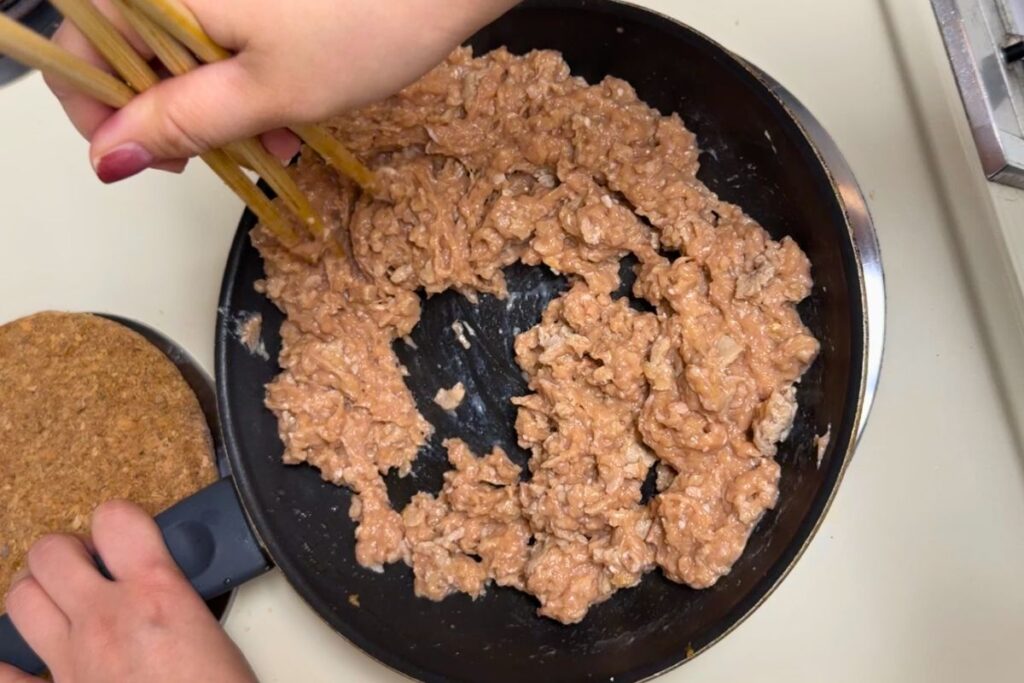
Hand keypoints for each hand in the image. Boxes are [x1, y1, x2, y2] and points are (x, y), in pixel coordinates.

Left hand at [0, 501, 255, 682]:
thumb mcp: (221, 643)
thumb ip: (186, 608)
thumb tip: (176, 601)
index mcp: (157, 596)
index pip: (118, 519)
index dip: (121, 521)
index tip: (130, 535)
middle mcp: (104, 621)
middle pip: (51, 553)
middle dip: (67, 554)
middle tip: (91, 571)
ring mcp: (68, 664)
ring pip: (20, 599)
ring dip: (37, 596)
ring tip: (62, 608)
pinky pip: (3, 677)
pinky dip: (8, 668)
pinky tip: (22, 668)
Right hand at [45, 0, 519, 182]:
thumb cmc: (365, 25)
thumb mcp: (267, 92)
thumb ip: (180, 123)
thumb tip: (109, 157)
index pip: (80, 50)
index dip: (106, 117)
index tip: (158, 160)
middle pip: (131, 55)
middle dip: (177, 118)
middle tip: (228, 157)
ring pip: (181, 55)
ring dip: (220, 110)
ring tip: (277, 143)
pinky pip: (221, 40)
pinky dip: (244, 82)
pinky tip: (287, 115)